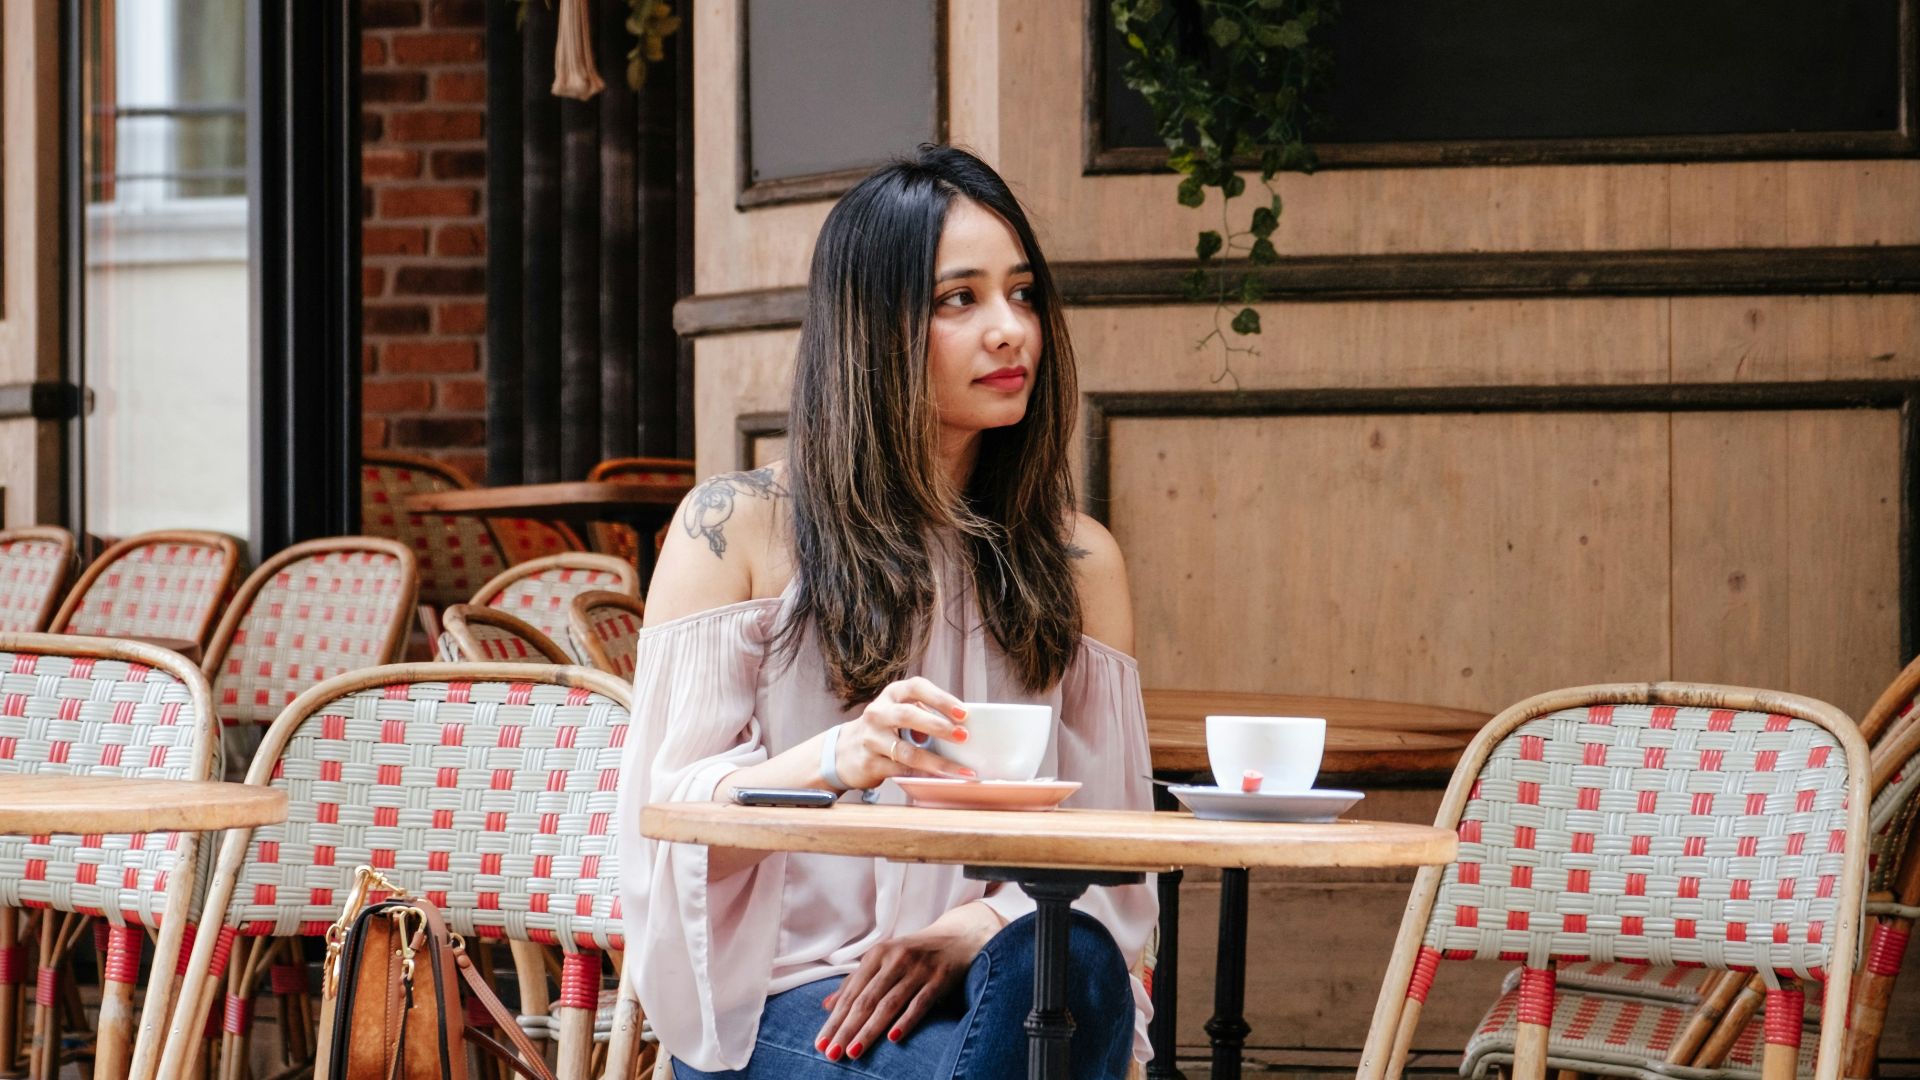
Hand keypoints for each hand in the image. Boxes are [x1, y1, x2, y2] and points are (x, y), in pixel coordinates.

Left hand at [812, 911, 995, 1060]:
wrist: (957, 936)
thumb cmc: (914, 954)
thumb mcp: (883, 961)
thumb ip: (856, 982)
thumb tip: (827, 1006)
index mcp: (877, 955)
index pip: (851, 993)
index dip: (835, 1020)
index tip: (820, 1043)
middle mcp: (895, 960)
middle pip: (866, 1000)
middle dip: (846, 1029)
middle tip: (831, 1053)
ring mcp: (918, 969)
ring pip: (889, 1004)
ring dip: (869, 1030)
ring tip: (853, 1052)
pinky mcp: (939, 978)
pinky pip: (920, 1003)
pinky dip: (906, 1020)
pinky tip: (893, 1039)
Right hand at [834, 676, 971, 789]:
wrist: (844, 752)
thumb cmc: (884, 728)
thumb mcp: (899, 711)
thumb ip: (925, 713)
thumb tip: (963, 726)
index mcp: (891, 695)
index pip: (916, 688)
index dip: (941, 698)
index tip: (963, 712)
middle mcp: (878, 713)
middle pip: (908, 715)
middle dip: (938, 726)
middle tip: (964, 737)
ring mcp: (871, 739)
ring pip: (907, 751)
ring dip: (937, 761)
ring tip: (960, 770)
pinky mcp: (870, 763)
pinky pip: (902, 771)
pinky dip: (924, 775)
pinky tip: (941, 779)